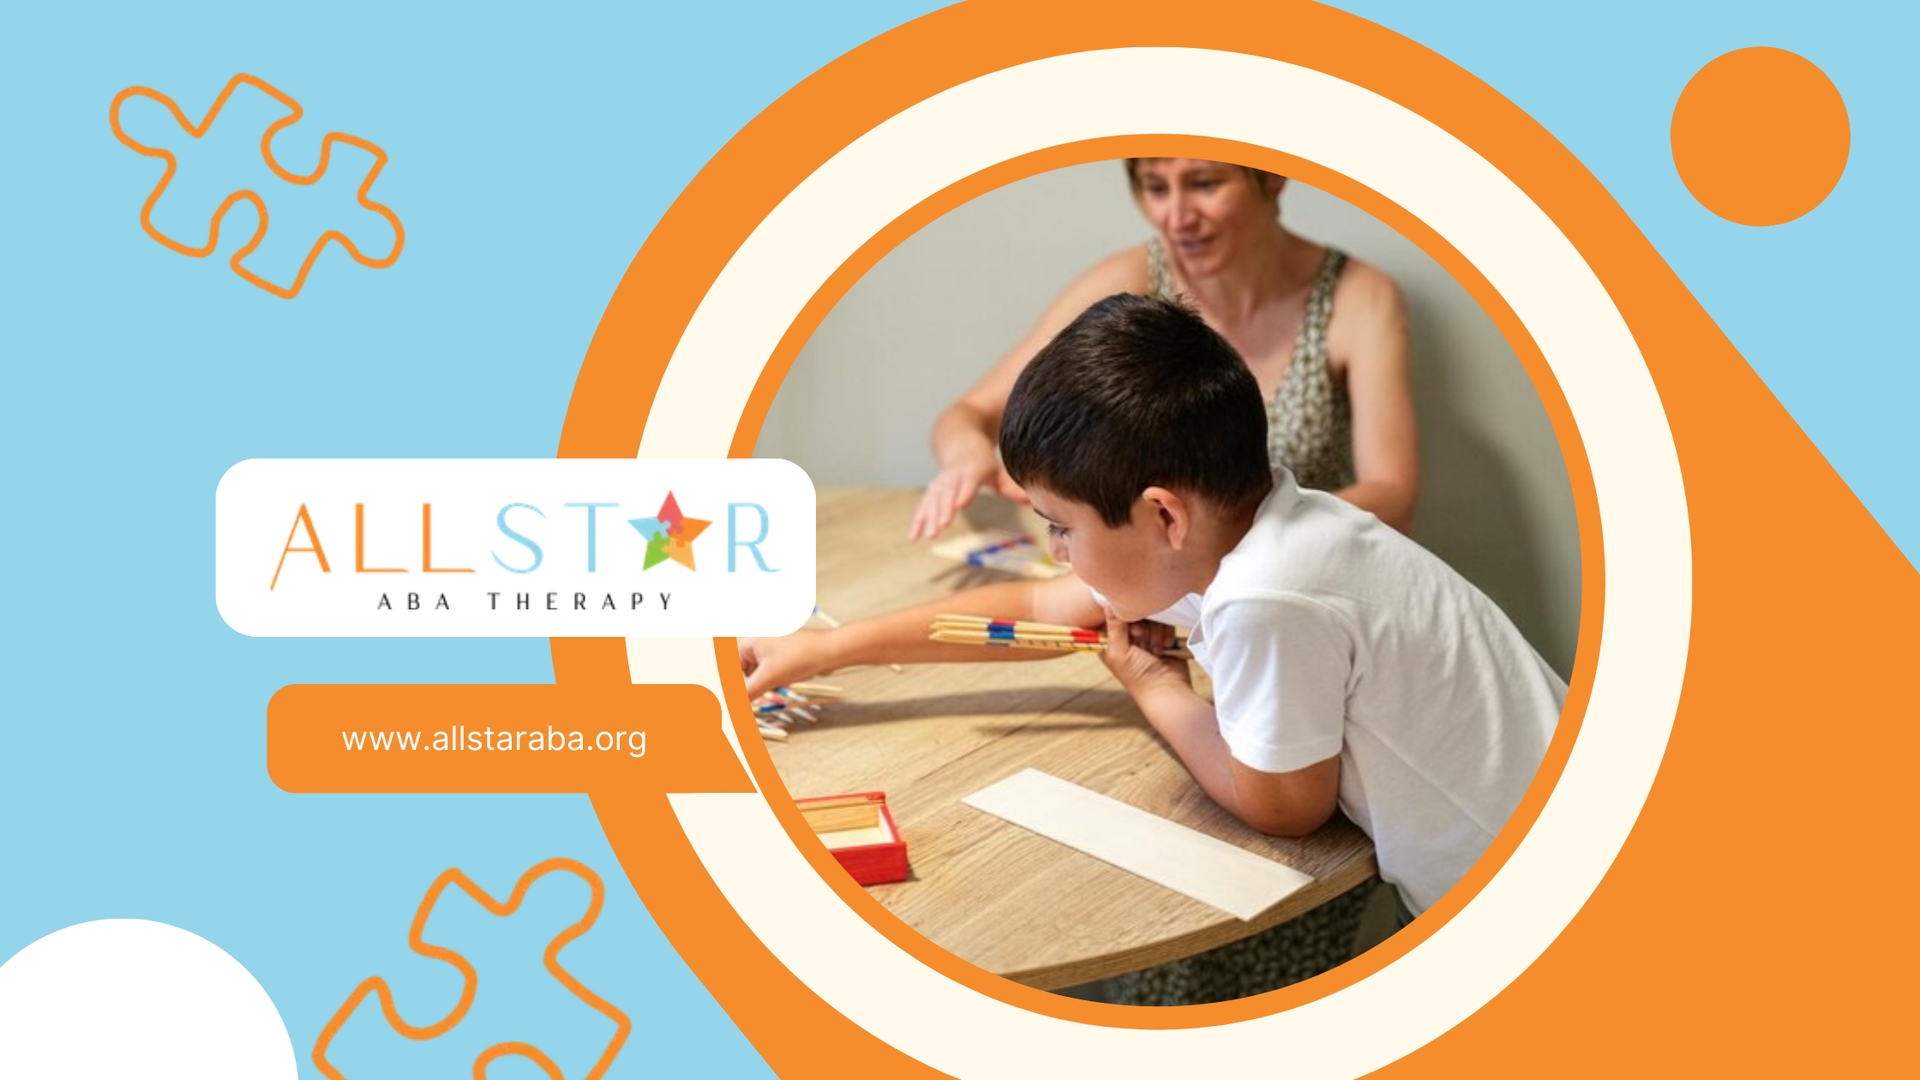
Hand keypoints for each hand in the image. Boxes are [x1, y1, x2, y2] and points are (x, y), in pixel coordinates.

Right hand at [738, 629, 838, 698]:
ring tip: (766, 693)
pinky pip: (770, 671)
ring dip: (760, 685)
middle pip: (743, 669)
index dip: (730, 682)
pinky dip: (771, 681)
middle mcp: (760, 641)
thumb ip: (746, 692)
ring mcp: (773, 648)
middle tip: (748, 701)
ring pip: (758, 672)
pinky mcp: (785, 655)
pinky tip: (780, 686)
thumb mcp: (769, 677)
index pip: (730, 663)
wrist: (831, 651)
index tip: (730, 700)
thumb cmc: (800, 657)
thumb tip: (732, 704)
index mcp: (751, 640)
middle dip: (746, 685)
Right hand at [907, 451, 1027, 540]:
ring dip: (930, 517)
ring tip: (931, 535)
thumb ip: (1010, 487)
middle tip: (942, 526)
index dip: (964, 492)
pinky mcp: (933, 489)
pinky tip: (914, 537)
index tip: (960, 505)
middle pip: (948, 491)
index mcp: (973, 467)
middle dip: (944, 509)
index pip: (969, 480)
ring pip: (934, 499)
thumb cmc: (982, 460)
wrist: (959, 441)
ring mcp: (941, 481)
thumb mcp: (997, 469)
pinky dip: (918, 520)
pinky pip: (924, 505)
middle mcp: (955, 474)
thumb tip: (1029, 501)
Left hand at [1099, 612, 1192, 701]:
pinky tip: (1166, 648)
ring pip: (1151, 617)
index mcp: (1110, 641)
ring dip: (1155, 634)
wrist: (1168, 689)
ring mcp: (1146, 635)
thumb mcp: (1119, 652)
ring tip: (1154, 651)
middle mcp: (1127, 637)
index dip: (1122, 618)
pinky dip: (1166, 634)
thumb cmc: (1138, 675)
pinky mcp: (1163, 635)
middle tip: (1141, 642)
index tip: (1129, 631)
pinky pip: (1165, 622)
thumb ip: (1114, 626)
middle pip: (1134, 613)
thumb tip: (1107, 602)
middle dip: (1141, 629)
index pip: (1112, 615)